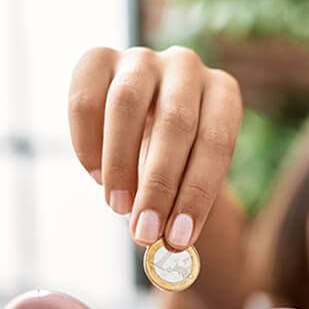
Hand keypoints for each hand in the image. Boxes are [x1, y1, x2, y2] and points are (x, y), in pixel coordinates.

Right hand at [69, 46, 241, 249]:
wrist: (150, 125)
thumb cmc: (180, 162)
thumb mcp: (192, 181)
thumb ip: (184, 208)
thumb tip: (168, 250)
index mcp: (223, 94)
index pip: (215, 144)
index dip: (197, 194)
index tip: (180, 239)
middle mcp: (187, 67)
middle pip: (175, 124)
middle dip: (159, 186)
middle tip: (145, 233)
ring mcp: (142, 58)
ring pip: (126, 105)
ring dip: (120, 165)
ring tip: (118, 209)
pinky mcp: (98, 58)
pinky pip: (85, 98)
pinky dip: (88, 142)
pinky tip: (96, 177)